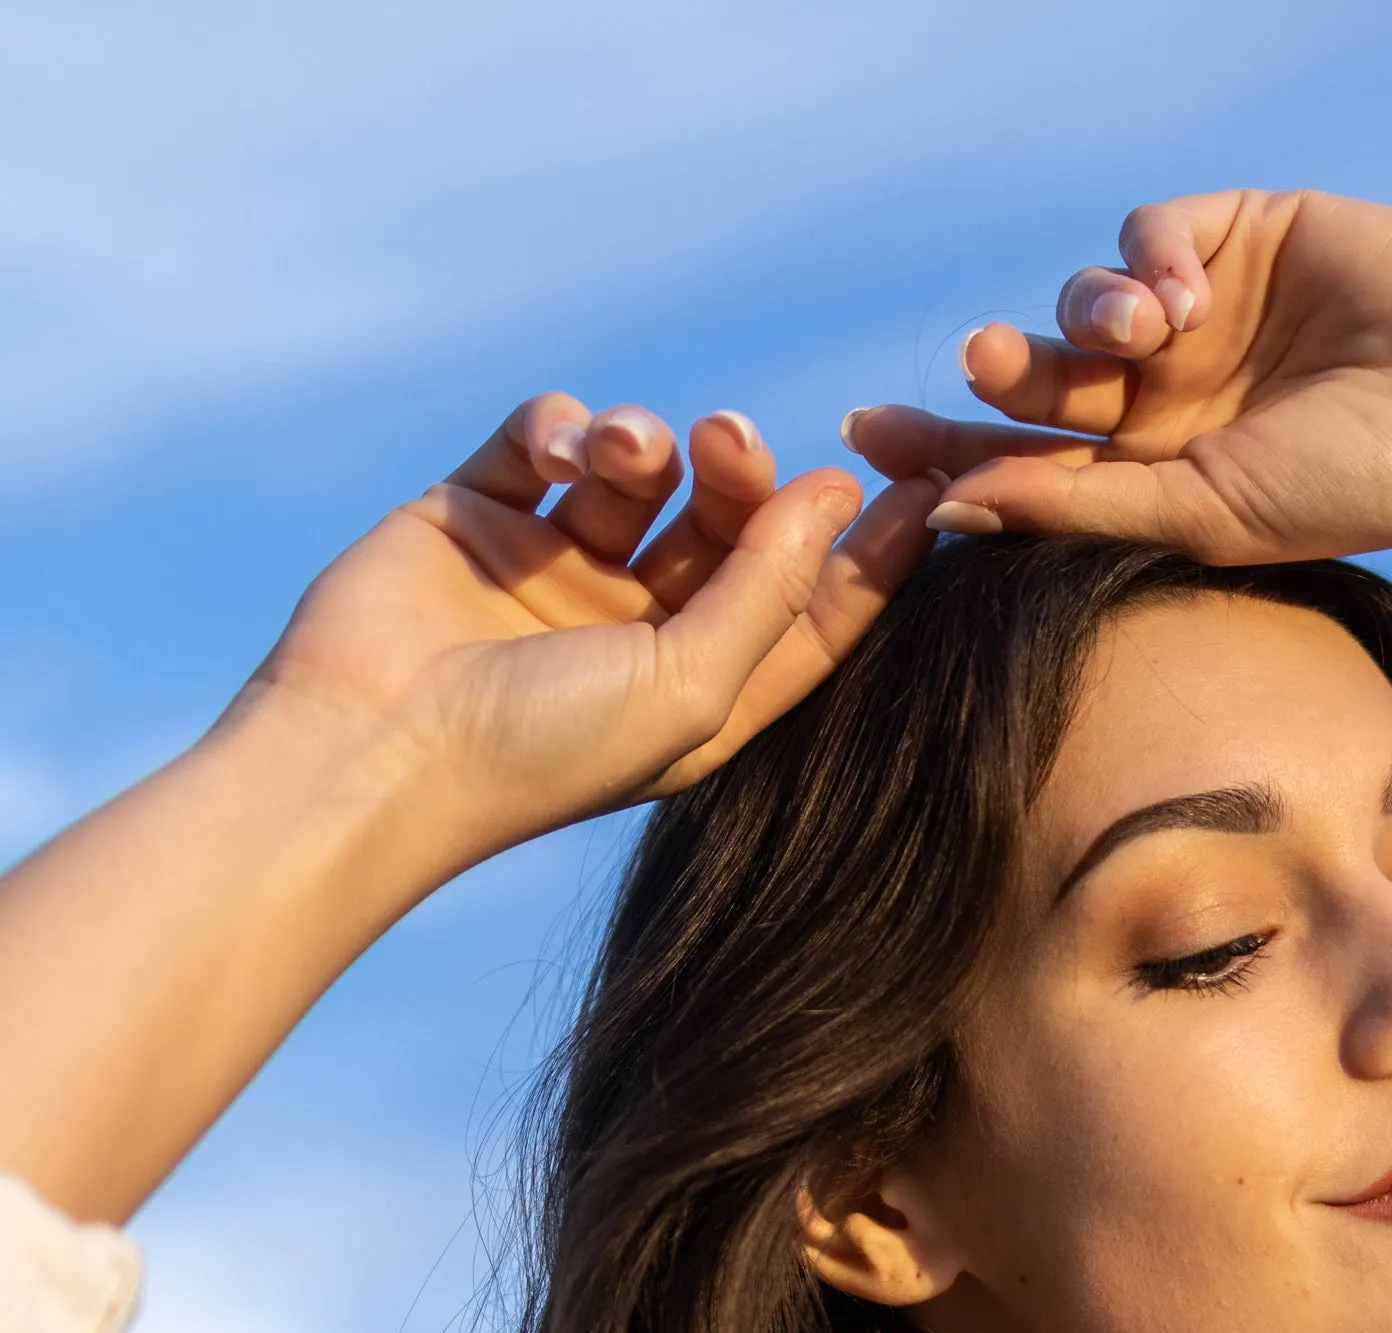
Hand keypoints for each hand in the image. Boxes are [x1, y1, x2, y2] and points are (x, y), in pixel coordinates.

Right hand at [243, 394, 940, 874]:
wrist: (370, 752)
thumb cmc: (542, 753)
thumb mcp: (688, 688)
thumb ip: (768, 593)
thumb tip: (833, 499)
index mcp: (704, 691)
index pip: (812, 613)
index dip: (871, 555)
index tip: (928, 489)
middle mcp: (640, 630)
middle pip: (732, 526)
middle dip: (743, 476)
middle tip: (731, 443)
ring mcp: (559, 569)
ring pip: (643, 470)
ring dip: (649, 440)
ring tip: (631, 451)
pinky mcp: (481, 514)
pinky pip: (547, 437)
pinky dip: (564, 427)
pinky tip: (560, 454)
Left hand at [842, 191, 1391, 564]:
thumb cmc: (1353, 487)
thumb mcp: (1199, 514)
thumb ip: (1075, 506)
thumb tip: (948, 510)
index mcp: (1154, 478)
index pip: (1025, 461)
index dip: (944, 447)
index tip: (864, 441)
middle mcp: (1169, 399)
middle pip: (1039, 375)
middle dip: (1003, 370)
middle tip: (984, 365)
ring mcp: (1205, 315)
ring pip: (1088, 296)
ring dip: (1089, 311)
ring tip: (1134, 336)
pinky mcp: (1242, 234)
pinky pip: (1150, 230)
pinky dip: (1150, 256)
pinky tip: (1189, 298)